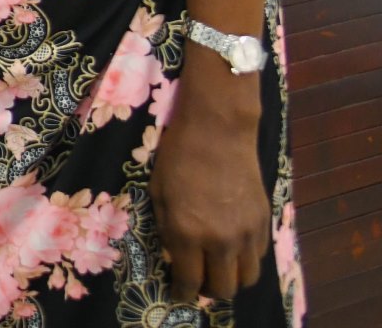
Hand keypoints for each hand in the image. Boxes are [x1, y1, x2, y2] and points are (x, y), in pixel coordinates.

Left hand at [151, 55, 269, 301]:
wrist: (218, 130)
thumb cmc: (179, 157)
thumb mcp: (159, 194)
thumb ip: (168, 230)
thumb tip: (175, 257)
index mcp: (188, 233)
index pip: (189, 281)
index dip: (182, 293)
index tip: (178, 294)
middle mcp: (221, 240)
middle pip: (224, 289)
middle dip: (208, 292)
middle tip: (198, 283)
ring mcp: (247, 233)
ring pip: (248, 279)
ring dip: (231, 280)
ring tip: (217, 269)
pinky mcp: (265, 222)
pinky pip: (259, 257)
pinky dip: (246, 260)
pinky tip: (232, 249)